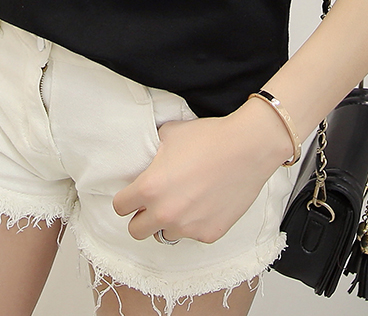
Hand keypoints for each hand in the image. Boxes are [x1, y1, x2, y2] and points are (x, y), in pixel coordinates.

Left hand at [112, 100, 291, 243]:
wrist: (247, 148)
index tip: (134, 195)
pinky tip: (206, 203)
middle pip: (136, 230)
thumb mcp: (170, 134)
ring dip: (169, 222)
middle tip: (155, 203)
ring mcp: (187, 227)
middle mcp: (165, 213)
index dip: (126, 199)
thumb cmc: (209, 137)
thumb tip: (148, 153)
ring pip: (165, 234)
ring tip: (184, 201)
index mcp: (149, 188)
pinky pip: (193, 234)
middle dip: (142, 217)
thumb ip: (152, 150)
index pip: (120, 207)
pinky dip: (195, 223)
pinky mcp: (209, 234)